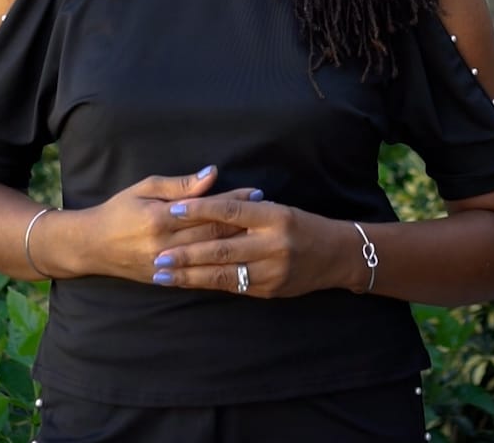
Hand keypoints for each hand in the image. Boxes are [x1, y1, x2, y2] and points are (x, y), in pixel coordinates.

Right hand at [72, 166, 259, 283]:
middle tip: (270, 214)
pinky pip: (199, 276)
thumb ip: (180, 185)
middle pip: (214, 235)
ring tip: (261, 237)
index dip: (234, 201)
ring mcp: (166, 266)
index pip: (207, 209)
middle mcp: (165, 245)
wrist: (92, 246)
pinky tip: (241, 262)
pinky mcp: (165, 280)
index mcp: (160, 218)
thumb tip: (212, 174)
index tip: (257, 193)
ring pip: (210, 257)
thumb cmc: (118, 210)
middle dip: (244, 223)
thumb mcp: (145, 188)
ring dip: (237, 247)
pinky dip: (222, 268)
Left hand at [148, 196, 354, 297]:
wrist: (336, 255)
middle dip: (185, 253)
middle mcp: (274, 244)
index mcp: (274, 216)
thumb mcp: (276, 209)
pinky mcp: (269, 290)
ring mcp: (272, 270)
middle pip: (221, 248)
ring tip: (163, 274)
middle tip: (158, 255)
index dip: (200, 210)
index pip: (230, 211)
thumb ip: (244, 208)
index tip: (172, 210)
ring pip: (223, 273)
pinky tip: (186, 283)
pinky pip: (232, 288)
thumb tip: (206, 202)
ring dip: (189, 275)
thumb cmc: (300, 226)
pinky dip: (206, 284)